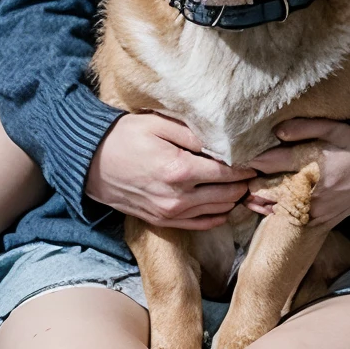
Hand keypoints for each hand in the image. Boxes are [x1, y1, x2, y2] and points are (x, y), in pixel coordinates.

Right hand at [85, 113, 255, 229]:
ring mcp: (170, 213)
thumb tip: (226, 140)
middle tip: (256, 167)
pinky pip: (202, 223)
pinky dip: (218, 213)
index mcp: (179, 170)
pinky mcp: (163, 221)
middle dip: (246, 181)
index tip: (260, 155)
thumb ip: (194, 133)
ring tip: (243, 181)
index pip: (228, 171)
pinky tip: (225, 200)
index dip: (247, 164)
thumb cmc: (125, 137)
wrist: (90, 164)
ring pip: (219, 211)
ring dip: (235, 197)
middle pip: (229, 193)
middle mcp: (177, 197)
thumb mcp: (158, 124)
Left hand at [246, 120, 349, 226]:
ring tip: (245, 191)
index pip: (271, 162)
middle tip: (239, 174)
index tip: (238, 157)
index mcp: (312, 162)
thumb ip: (304, 128)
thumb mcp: (335, 129)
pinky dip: (272, 212)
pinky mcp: (319, 220)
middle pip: (267, 188)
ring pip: (274, 206)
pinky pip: (289, 220)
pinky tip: (262, 206)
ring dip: (257, 198)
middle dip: (251, 181)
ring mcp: (314, 207)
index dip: (251, 160)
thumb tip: (276, 131)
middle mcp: (311, 188)